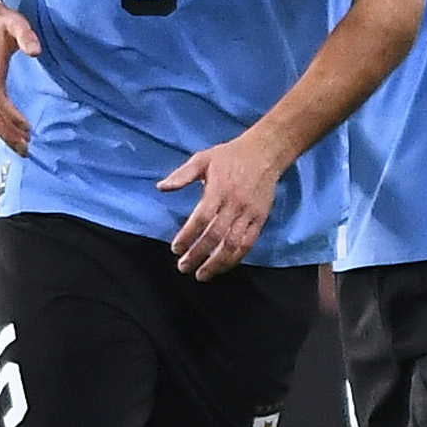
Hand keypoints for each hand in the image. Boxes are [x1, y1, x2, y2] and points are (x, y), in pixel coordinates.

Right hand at [0, 0, 42, 152]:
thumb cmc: (1, 22)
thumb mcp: (16, 22)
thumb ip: (26, 35)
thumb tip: (36, 52)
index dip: (11, 115)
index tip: (29, 128)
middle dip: (7, 134)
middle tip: (27, 150)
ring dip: (4, 134)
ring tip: (23, 149)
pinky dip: (0, 126)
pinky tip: (14, 135)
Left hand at [159, 130, 286, 279]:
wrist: (265, 152)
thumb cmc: (230, 156)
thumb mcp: (203, 158)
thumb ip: (181, 175)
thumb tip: (161, 187)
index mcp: (219, 189)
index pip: (201, 218)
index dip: (188, 236)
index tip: (176, 248)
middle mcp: (234, 204)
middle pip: (216, 236)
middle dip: (198, 254)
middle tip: (183, 267)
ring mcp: (249, 213)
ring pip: (233, 244)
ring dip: (217, 263)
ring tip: (202, 274)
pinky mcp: (260, 219)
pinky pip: (248, 243)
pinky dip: (235, 258)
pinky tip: (223, 266)